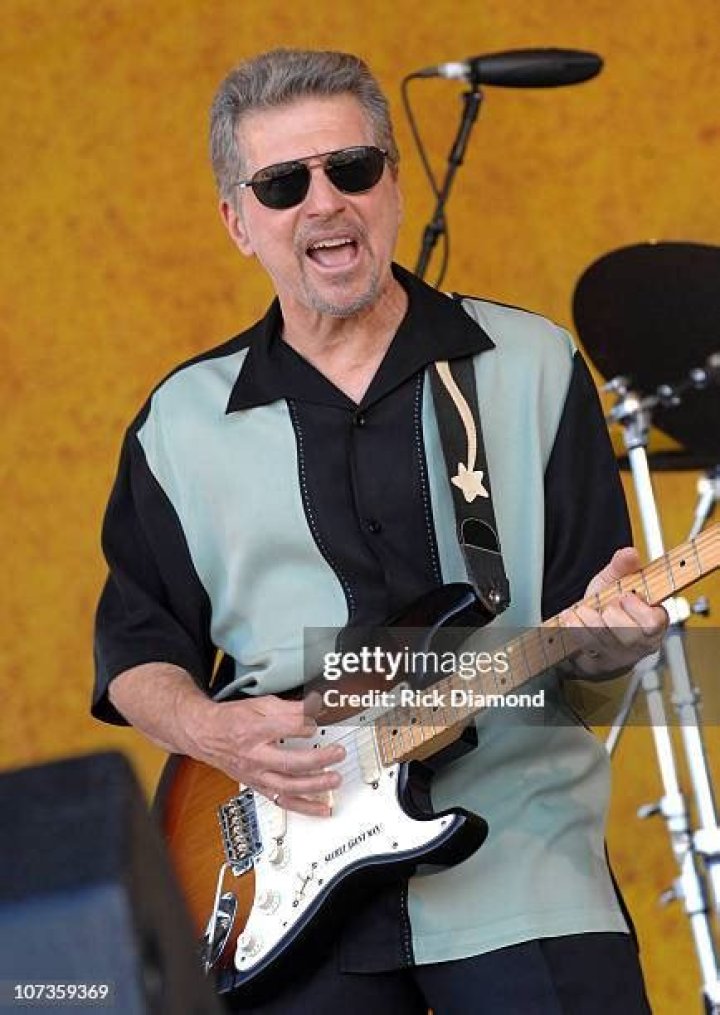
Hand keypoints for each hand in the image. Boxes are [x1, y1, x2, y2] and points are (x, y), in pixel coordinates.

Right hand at [181, 691, 343, 816]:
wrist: (206, 735)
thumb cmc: (232, 719)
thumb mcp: (260, 704)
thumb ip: (289, 708)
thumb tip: (313, 708)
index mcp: (255, 730)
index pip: (288, 728)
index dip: (308, 724)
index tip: (318, 720)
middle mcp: (255, 756)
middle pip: (290, 762)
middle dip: (319, 760)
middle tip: (338, 753)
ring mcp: (257, 775)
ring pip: (288, 787)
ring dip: (315, 786)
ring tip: (335, 780)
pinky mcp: (259, 786)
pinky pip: (283, 802)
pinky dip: (305, 808)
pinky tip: (323, 808)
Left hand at [560, 547, 667, 678]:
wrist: (586, 628)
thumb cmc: (607, 606)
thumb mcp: (615, 583)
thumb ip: (622, 567)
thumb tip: (630, 553)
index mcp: (653, 621)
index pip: (656, 621)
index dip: (640, 610)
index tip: (626, 596)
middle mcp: (639, 642)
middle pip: (632, 636)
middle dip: (615, 617)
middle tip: (607, 606)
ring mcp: (618, 655)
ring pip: (607, 642)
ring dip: (591, 621)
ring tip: (583, 609)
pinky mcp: (597, 663)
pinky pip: (586, 648)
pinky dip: (575, 629)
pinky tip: (570, 617)